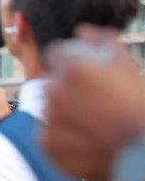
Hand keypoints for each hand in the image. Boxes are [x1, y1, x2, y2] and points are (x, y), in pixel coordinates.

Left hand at [43, 24, 144, 180]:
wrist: (141, 150)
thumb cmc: (139, 106)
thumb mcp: (128, 68)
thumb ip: (104, 44)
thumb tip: (84, 31)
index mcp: (75, 69)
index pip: (56, 55)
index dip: (66, 61)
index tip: (78, 72)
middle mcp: (57, 91)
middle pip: (53, 84)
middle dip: (66, 88)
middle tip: (91, 102)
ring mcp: (49, 118)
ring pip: (50, 109)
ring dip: (63, 112)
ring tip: (90, 124)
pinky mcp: (46, 143)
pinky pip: (48, 134)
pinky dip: (61, 136)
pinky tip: (82, 139)